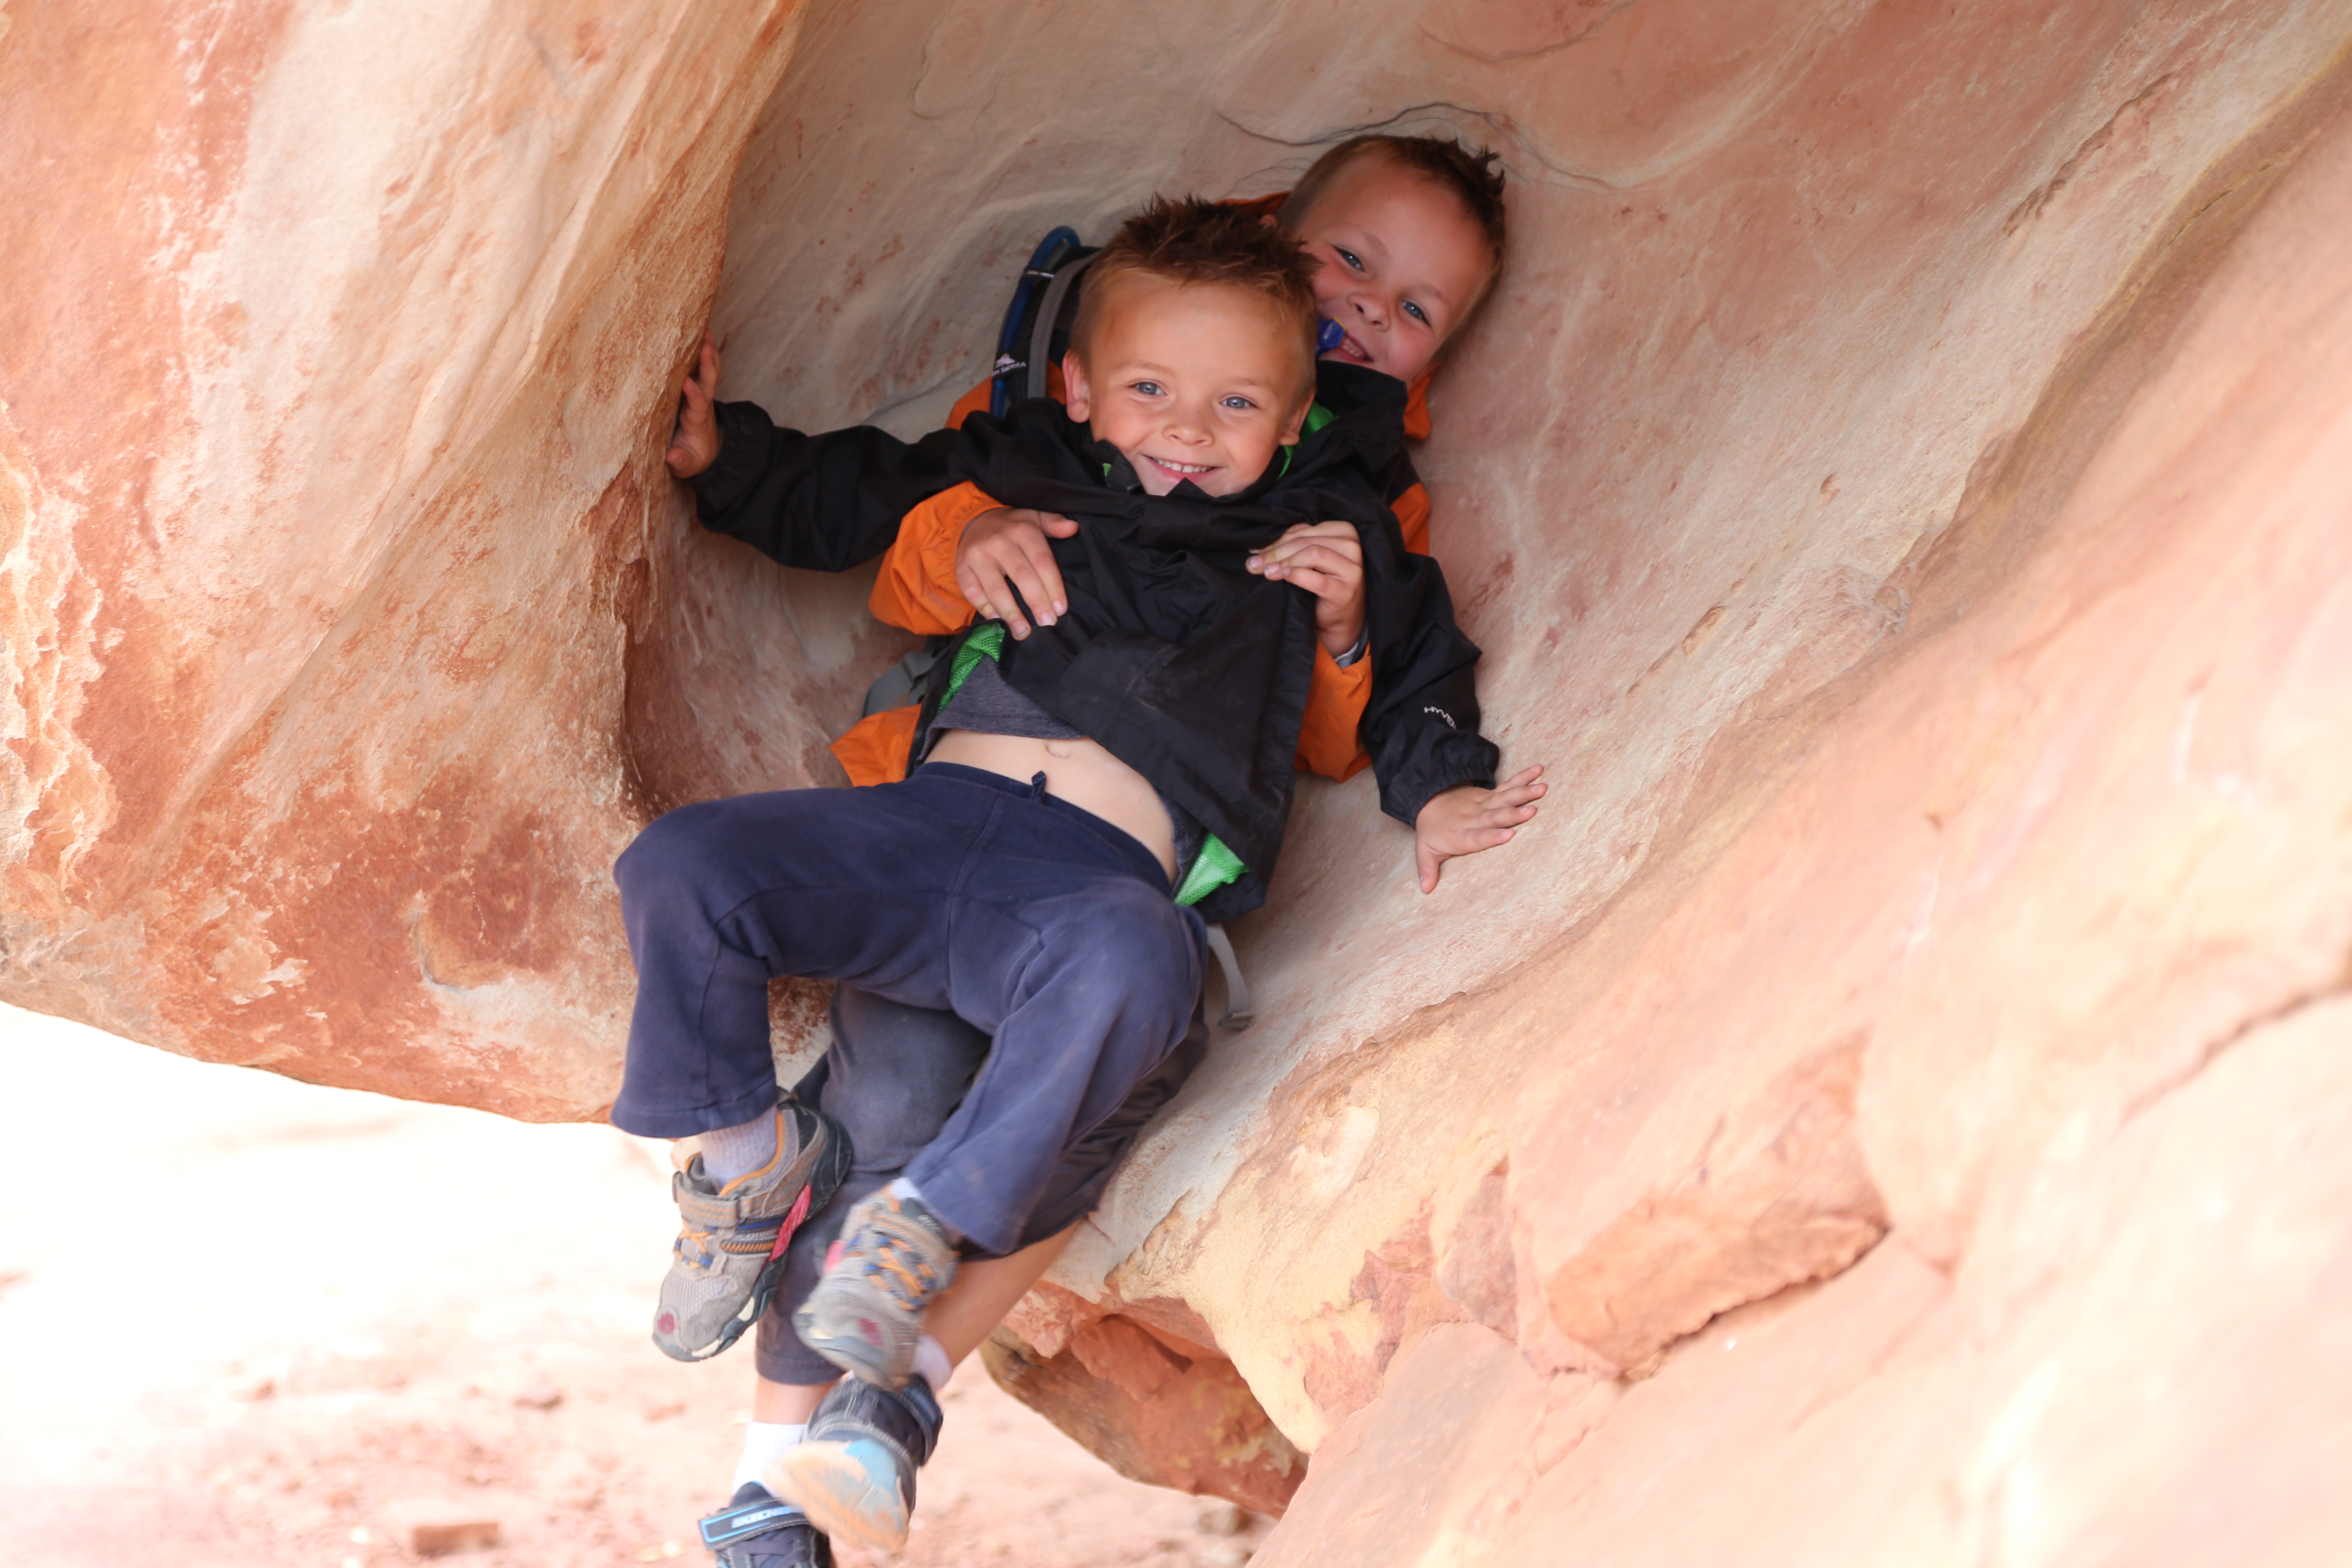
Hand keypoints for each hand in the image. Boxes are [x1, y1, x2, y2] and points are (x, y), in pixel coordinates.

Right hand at [665, 330, 721, 477]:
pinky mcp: (698, 390)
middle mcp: (703, 405)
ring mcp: (702, 395)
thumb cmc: (692, 458)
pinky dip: (703, 352)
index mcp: (698, 422)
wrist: (706, 454)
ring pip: (708, 371)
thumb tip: (672, 456)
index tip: (688, 383)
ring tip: (705, 329)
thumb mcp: (686, 466)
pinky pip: (703, 369)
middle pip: (708, 382)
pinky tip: (699, 334)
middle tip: (705, 343)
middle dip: (708, 363)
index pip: (698, 406)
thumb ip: (680, 461)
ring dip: (709, 351)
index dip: (694, 395)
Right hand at [957, 507, 1076, 637]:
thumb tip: (1072, 528)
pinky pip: (973, 592)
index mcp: (1022, 530)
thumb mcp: (1034, 518)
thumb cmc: (1011, 526)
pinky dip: (985, 608)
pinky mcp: (962, 568)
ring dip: (1011, 613)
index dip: (1053, 587)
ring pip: (996, 588)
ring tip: (1023, 631)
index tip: (1061, 609)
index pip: (1042, 561)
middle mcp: (998, 542)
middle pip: (1022, 576)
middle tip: (1047, 623)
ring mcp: (977, 555)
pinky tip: (998, 620)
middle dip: (1036, 602)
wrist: (973, 520)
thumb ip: (1054, 523)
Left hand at [1248, 521, 1364, 658]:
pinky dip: (1296, 575)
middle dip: (1276, 552)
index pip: (1306, 530)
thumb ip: (1294, 545)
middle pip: (1306, 542)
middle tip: (1254, 563)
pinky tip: (1283, 577)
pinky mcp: (1346, 591)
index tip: (1257, 551)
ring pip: (1313, 554)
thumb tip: (1258, 547)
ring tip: (1267, 572)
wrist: (1340, 618)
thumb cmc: (1324, 583)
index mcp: (1345, 532)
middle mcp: (1353, 547)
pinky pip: (1317, 579)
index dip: (1278, 539)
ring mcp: (1353, 570)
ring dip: (1285, 563)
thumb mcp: (1312, 557)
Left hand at [1414, 765, 1544, 892]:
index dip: (1491, 836)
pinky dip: (1523, 778)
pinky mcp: (1490, 795)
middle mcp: (1474, 818)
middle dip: (1513, 815)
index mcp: (1460, 835)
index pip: (1477, 837)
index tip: (1508, 835)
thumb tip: (1425, 889)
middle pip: (1494, 817)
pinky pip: (1508, 786)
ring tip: (1541, 789)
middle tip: (1531, 812)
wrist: (1428, 801)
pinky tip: (1538, 771)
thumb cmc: (1432, 831)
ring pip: (1504, 799)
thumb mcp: (1426, 850)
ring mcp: (1483, 804)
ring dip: (1523, 793)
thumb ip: (1427, 869)